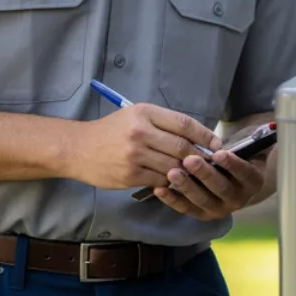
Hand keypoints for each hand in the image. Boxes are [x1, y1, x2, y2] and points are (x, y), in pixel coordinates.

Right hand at [69, 103, 222, 190]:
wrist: (77, 149)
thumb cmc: (110, 131)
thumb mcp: (134, 116)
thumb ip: (162, 123)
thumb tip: (196, 137)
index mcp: (144, 113)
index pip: (184, 123)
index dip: (205, 135)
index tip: (218, 144)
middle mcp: (140, 132)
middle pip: (183, 146)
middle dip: (201, 156)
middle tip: (211, 162)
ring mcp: (135, 154)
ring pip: (174, 166)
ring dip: (188, 171)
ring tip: (196, 174)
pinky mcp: (130, 174)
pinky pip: (161, 180)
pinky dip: (171, 182)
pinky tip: (175, 182)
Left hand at [153, 146, 271, 220]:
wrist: (231, 176)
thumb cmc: (238, 155)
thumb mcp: (251, 147)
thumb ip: (256, 140)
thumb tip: (270, 126)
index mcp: (253, 181)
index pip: (245, 174)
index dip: (233, 165)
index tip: (219, 153)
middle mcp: (239, 199)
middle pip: (221, 188)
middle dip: (205, 174)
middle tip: (190, 160)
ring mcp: (220, 209)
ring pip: (202, 200)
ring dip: (187, 187)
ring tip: (172, 173)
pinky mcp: (202, 214)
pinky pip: (186, 208)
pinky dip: (172, 200)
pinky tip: (159, 189)